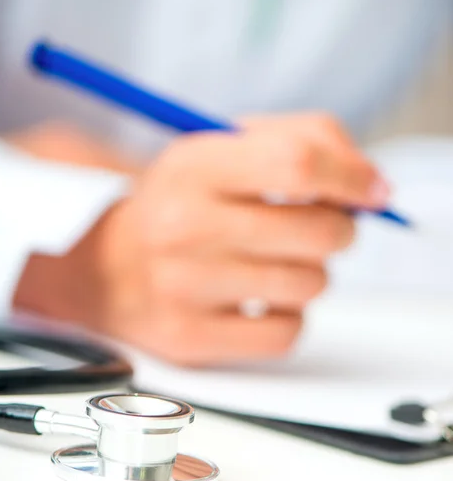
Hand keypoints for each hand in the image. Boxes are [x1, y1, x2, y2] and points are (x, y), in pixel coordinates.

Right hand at [14, 115, 389, 364]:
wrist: (106, 267)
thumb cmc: (179, 205)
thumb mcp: (219, 151)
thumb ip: (300, 142)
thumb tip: (371, 185)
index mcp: (193, 168)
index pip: (297, 163)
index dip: (351, 176)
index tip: (373, 191)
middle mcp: (184, 227)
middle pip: (318, 232)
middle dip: (339, 229)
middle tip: (317, 226)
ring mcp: (186, 288)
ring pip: (310, 285)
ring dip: (310, 271)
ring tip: (275, 261)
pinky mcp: (192, 338)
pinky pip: (287, 332)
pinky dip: (288, 315)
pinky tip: (260, 299)